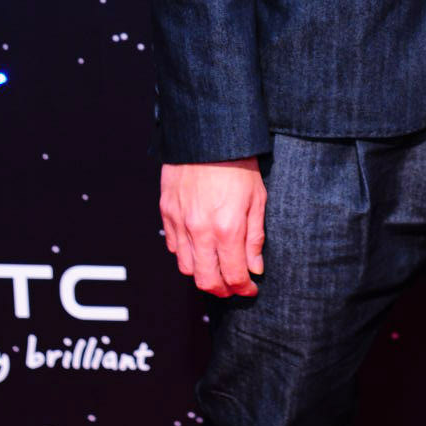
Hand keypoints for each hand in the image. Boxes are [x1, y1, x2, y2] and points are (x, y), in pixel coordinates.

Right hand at [160, 158, 266, 296]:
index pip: (234, 276)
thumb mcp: (258, 199)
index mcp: (228, 229)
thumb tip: (254, 267)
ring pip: (187, 268)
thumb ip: (255, 237)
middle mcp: (201, 231)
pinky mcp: (167, 212)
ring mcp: (180, 222)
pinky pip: (174, 247)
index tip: (251, 287)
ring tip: (217, 268)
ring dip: (203, 274)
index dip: (244, 288)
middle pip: (207, 281)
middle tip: (233, 287)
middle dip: (223, 290)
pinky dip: (187, 254)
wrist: (207, 135)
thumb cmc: (238, 164)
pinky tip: (200, 247)